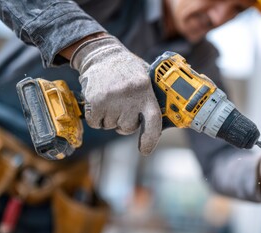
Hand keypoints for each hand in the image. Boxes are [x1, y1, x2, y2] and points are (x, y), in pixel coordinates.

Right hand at [70, 35, 161, 154]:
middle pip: (128, 128)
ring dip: (109, 118)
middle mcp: (130, 96)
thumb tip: (165, 118)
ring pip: (110, 126)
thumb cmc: (127, 69)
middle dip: (124, 123)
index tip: (144, 150)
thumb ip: (151, 97)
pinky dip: (96, 118)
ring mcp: (112, 99)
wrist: (102, 54)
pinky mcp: (95, 101)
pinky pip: (96, 123)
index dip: (150, 138)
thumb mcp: (145, 77)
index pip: (153, 120)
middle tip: (122, 107)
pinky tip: (99, 103)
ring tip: (111, 100)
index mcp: (145, 90)